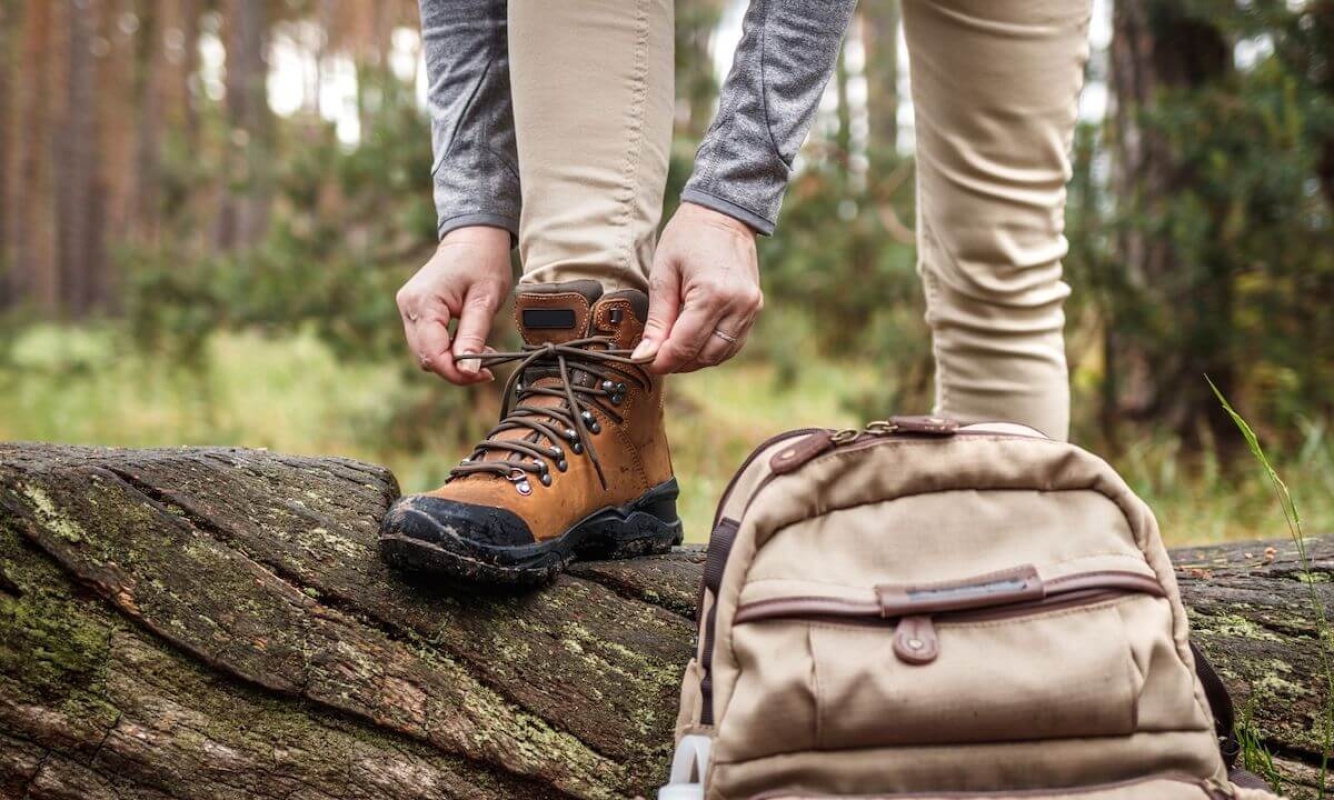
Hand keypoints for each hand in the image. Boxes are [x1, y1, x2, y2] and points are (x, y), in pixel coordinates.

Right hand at [396, 226, 511, 384]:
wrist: (472, 238)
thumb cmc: (483, 262)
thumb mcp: (485, 300)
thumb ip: (474, 335)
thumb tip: (467, 371)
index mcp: (424, 302)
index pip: (432, 353)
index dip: (456, 372)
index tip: (484, 375)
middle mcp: (408, 307)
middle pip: (426, 356)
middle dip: (456, 369)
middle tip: (487, 368)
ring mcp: (408, 309)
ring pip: (426, 352)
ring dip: (453, 360)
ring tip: (483, 352)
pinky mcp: (414, 311)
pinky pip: (428, 341)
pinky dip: (448, 349)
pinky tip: (470, 344)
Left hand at [631, 202, 762, 373]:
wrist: (723, 213)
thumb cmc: (688, 237)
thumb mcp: (663, 274)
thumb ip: (656, 319)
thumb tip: (645, 355)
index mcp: (713, 294)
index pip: (685, 345)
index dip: (662, 360)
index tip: (644, 361)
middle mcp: (738, 305)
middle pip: (705, 356)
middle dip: (678, 362)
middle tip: (655, 355)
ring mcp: (751, 308)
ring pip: (721, 354)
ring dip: (696, 359)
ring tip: (673, 347)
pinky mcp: (755, 308)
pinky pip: (733, 342)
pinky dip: (712, 348)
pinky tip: (694, 339)